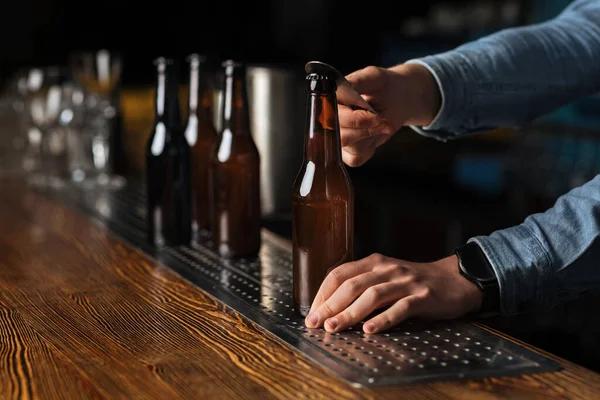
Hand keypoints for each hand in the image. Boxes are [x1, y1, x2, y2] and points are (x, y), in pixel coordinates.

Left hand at [304, 253, 481, 333]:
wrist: (455, 279)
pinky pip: (400, 308)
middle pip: (352, 285)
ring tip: (334, 328)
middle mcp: (387, 269)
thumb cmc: (414, 282)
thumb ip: (362, 286)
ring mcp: (406, 282)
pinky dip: (383, 319)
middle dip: (331, 305)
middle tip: (316, 323)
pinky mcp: (423, 297)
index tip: (312, 313)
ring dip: (350, 313)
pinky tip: (369, 330)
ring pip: (372, 296)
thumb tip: (330, 308)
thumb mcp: (386, 276)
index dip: (323, 293)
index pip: (340, 273)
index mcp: (374, 262)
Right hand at [339, 63, 440, 166]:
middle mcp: (330, 121)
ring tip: (381, 124)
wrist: (397, 98)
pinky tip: (374, 135)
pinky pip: (356, 158)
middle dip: (366, 130)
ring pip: (350, 147)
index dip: (354, 119)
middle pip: (340, 136)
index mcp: (331, 102)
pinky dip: (369, 148)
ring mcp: (339, 138)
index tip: (374, 116)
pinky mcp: (349, 152)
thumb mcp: (374, 77)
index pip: (332, 116)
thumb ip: (359, 81)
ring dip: (371, 136)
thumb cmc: (383, 86)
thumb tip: (344, 87)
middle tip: (381, 120)